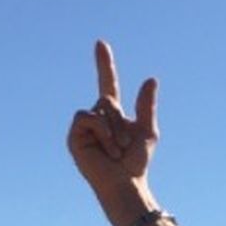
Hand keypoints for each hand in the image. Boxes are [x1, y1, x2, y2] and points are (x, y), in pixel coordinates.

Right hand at [67, 40, 158, 209]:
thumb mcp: (147, 130)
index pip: (108, 82)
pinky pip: (87, 118)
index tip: (101, 43)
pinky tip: (106, 149)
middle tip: (126, 145)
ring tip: (117, 150)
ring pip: (98, 109)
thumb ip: (147, 105)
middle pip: (108, 99)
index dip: (104, 64)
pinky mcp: (74, 136)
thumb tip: (151, 78)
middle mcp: (97, 115)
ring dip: (113, 130)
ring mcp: (84, 125)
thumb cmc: (136, 160)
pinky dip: (101, 132)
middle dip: (121, 121)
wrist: (125, 182)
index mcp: (114, 113)